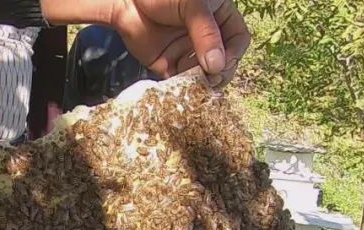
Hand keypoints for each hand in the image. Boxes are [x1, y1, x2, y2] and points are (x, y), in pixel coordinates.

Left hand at [108, 0, 250, 85]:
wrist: (126, 3)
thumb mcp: (192, 5)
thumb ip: (205, 33)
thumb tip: (217, 65)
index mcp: (218, 18)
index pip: (237, 39)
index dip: (234, 52)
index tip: (224, 62)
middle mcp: (206, 38)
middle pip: (224, 61)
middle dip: (221, 72)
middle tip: (213, 78)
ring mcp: (189, 52)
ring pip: (205, 74)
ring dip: (204, 83)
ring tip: (199, 85)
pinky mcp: (171, 66)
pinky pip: (183, 81)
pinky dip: (185, 88)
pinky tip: (184, 88)